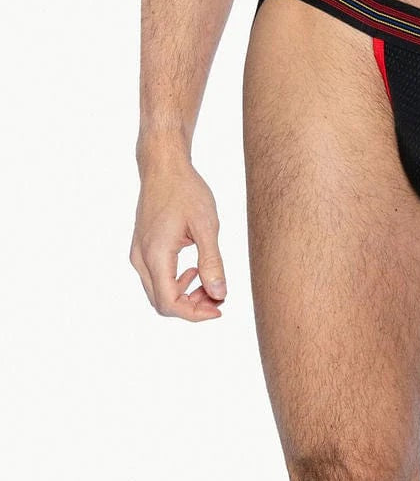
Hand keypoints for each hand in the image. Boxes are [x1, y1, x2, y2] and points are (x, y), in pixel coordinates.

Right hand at [130, 161, 226, 320]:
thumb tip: (220, 294)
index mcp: (156, 254)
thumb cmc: (186, 191)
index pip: (169, 303)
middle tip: (219, 295)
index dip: (195, 314)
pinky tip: (195, 272)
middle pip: (162, 303)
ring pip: (158, 293)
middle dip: (192, 307)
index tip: (220, 307)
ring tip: (210, 284)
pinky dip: (177, 284)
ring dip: (185, 297)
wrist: (163, 166)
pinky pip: (157, 279)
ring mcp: (138, 254)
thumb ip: (212, 263)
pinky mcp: (142, 249)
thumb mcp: (206, 226)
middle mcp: (141, 258)